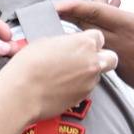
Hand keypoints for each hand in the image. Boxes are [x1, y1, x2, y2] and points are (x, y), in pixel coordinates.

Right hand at [0, 29, 118, 124]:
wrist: (22, 92)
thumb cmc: (28, 66)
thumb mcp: (45, 42)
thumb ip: (65, 43)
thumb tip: (67, 46)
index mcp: (84, 43)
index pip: (99, 37)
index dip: (90, 40)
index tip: (80, 44)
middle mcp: (92, 62)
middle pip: (111, 57)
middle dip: (102, 56)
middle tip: (86, 58)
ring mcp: (90, 81)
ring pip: (99, 74)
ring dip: (88, 72)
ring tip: (66, 74)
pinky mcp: (83, 97)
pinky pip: (87, 88)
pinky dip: (79, 85)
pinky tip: (61, 85)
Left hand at [55, 0, 133, 98]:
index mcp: (129, 27)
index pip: (93, 13)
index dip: (73, 5)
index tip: (56, 3)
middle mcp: (117, 41)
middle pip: (84, 22)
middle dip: (73, 8)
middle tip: (62, 0)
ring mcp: (113, 55)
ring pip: (90, 33)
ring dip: (89, 16)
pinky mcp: (114, 66)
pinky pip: (98, 44)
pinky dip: (99, 29)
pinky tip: (113, 15)